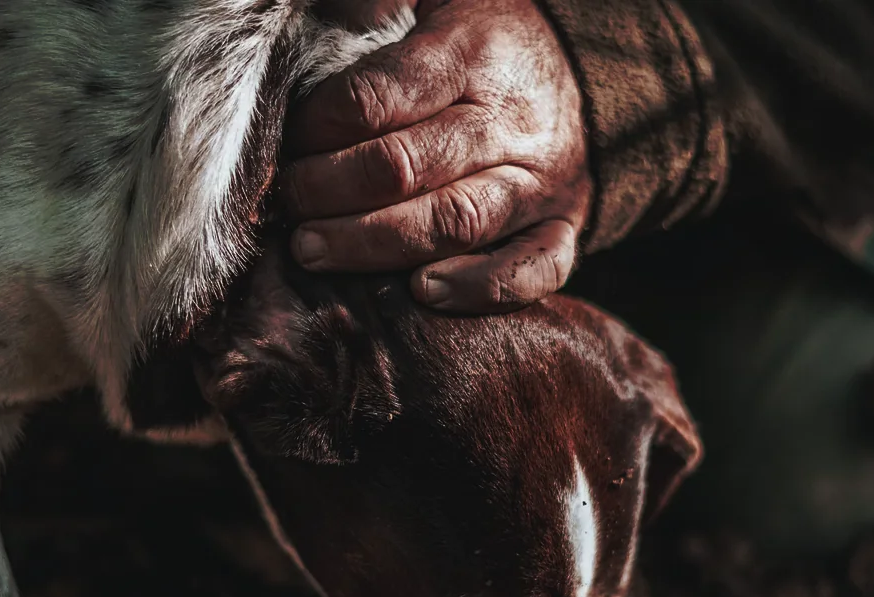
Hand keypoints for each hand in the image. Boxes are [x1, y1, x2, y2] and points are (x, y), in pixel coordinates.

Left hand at [284, 0, 591, 312]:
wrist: (585, 75)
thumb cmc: (486, 43)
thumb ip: (377, 4)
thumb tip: (324, 17)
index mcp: (470, 55)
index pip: (377, 99)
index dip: (318, 128)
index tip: (288, 143)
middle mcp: (508, 122)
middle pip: (405, 167)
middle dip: (328, 192)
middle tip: (287, 205)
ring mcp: (540, 181)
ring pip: (455, 223)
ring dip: (374, 245)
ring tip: (314, 251)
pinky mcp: (563, 227)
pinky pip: (532, 269)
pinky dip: (478, 288)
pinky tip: (422, 292)